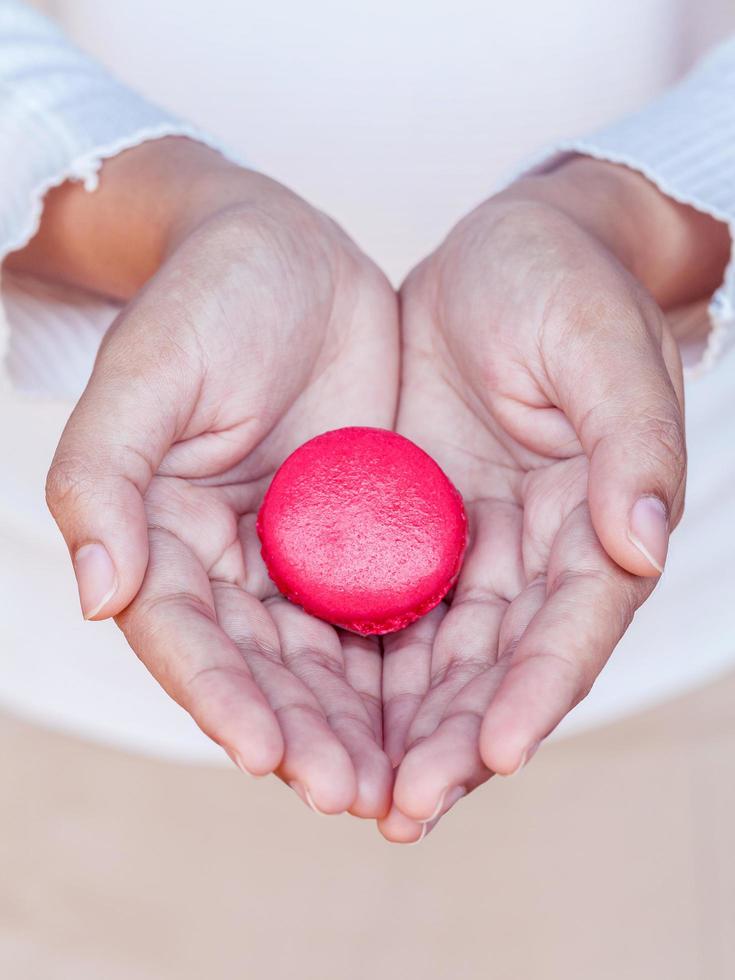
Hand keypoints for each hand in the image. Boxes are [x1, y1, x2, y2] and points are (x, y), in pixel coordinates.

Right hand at [38, 140, 397, 816]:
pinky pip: (382, 609)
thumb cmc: (206, 299)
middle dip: (301, 733)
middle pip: (259, 666)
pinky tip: (438, 709)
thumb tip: (98, 594)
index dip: (221, 696)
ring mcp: (296, 550)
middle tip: (349, 794)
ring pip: (324, 658)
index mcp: (160, 533)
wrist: (288, 253)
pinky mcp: (359, 532)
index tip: (265, 753)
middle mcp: (225, 558)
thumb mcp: (147, 374)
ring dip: (355, 724)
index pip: (185, 634)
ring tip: (395, 784)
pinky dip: (404, 664)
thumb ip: (103, 479)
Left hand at [378, 157, 727, 842]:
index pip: (572, 624)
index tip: (491, 752)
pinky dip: (360, 668)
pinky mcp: (416, 530)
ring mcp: (475, 546)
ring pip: (440, 660)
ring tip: (357, 793)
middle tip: (402, 807)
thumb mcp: (596, 343)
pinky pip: (387, 611)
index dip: (536, 691)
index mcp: (599, 518)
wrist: (495, 256)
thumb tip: (645, 544)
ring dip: (404, 730)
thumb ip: (632, 441)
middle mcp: (540, 552)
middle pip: (501, 667)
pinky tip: (321, 713)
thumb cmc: (559, 282)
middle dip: (456, 740)